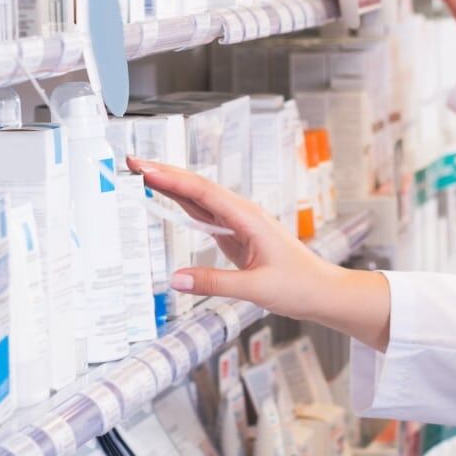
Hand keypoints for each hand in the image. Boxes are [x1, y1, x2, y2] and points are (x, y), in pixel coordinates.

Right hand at [130, 158, 392, 349]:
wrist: (323, 292)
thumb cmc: (299, 286)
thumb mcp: (255, 288)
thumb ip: (214, 283)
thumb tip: (175, 279)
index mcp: (248, 217)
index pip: (203, 192)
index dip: (172, 179)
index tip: (145, 169)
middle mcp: (243, 214)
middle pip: (198, 188)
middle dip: (165, 174)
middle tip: (133, 164)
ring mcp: (240, 223)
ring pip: (200, 199)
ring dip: (172, 186)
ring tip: (143, 175)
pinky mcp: (238, 235)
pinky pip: (206, 216)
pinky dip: (184, 205)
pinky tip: (169, 200)